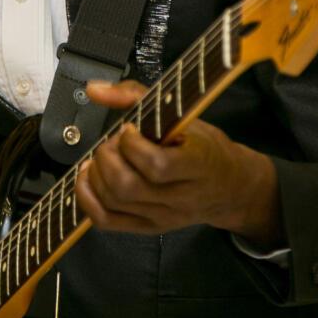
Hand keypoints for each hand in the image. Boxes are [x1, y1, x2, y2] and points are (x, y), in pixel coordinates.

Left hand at [75, 80, 283, 248]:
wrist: (230, 189)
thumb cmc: (205, 148)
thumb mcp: (183, 115)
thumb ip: (137, 96)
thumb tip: (94, 89)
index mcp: (197, 165)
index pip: (156, 165)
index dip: (132, 144)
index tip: (129, 128)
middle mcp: (180, 197)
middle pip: (126, 186)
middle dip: (107, 157)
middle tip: (114, 143)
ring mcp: (162, 217)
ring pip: (113, 202)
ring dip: (95, 174)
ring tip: (103, 157)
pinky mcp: (147, 228)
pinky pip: (105, 220)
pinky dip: (87, 197)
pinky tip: (89, 177)